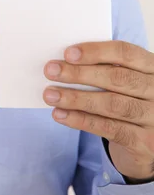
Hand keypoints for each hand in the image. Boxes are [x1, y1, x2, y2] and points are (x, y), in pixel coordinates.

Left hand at [42, 41, 153, 180]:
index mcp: (151, 66)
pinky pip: (110, 129)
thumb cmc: (128, 100)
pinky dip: (81, 121)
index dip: (96, 51)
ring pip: (112, 104)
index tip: (68, 53)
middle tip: (50, 71)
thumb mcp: (124, 81)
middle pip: (116, 78)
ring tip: (50, 94)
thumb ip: (104, 69)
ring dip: (76, 98)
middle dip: (79, 74)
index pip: (125, 53)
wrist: (147, 141)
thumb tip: (64, 62)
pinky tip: (60, 115)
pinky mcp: (146, 143)